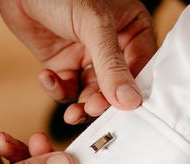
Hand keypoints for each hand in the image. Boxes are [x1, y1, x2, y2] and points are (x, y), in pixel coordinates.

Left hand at [0, 0, 156, 123]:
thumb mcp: (93, 25)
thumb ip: (112, 65)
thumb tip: (130, 101)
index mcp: (133, 28)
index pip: (142, 67)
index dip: (133, 90)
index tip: (123, 108)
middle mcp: (114, 45)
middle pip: (116, 87)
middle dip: (102, 102)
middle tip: (90, 109)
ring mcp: (88, 56)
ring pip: (92, 93)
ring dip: (80, 105)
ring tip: (71, 112)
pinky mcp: (65, 64)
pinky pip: (68, 89)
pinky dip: (57, 90)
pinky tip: (47, 76)